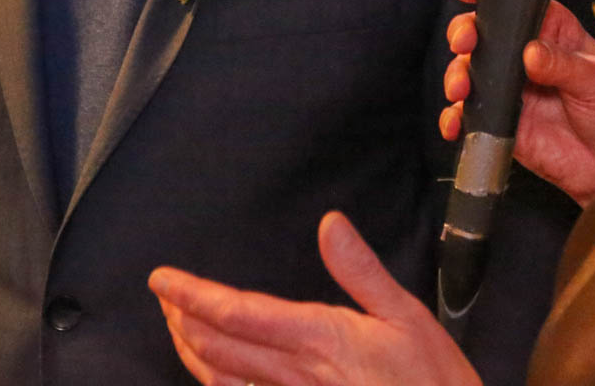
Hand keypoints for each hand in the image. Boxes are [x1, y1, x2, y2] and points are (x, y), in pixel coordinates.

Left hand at [149, 211, 481, 385]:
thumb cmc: (432, 384)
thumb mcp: (408, 317)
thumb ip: (361, 271)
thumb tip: (330, 224)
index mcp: (319, 338)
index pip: (236, 313)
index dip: (191, 295)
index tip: (162, 278)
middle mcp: (295, 375)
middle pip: (214, 348)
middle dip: (179, 319)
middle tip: (163, 295)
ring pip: (220, 379)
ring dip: (190, 350)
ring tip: (176, 324)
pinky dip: (216, 382)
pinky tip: (213, 371)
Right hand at [439, 0, 594, 205]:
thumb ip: (563, 65)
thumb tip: (531, 53)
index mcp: (552, 32)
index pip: (517, 3)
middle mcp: (525, 57)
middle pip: (485, 34)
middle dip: (465, 33)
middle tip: (465, 42)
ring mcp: (512, 90)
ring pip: (470, 73)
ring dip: (456, 76)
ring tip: (461, 88)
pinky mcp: (503, 123)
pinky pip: (471, 117)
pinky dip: (456, 119)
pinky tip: (455, 124)